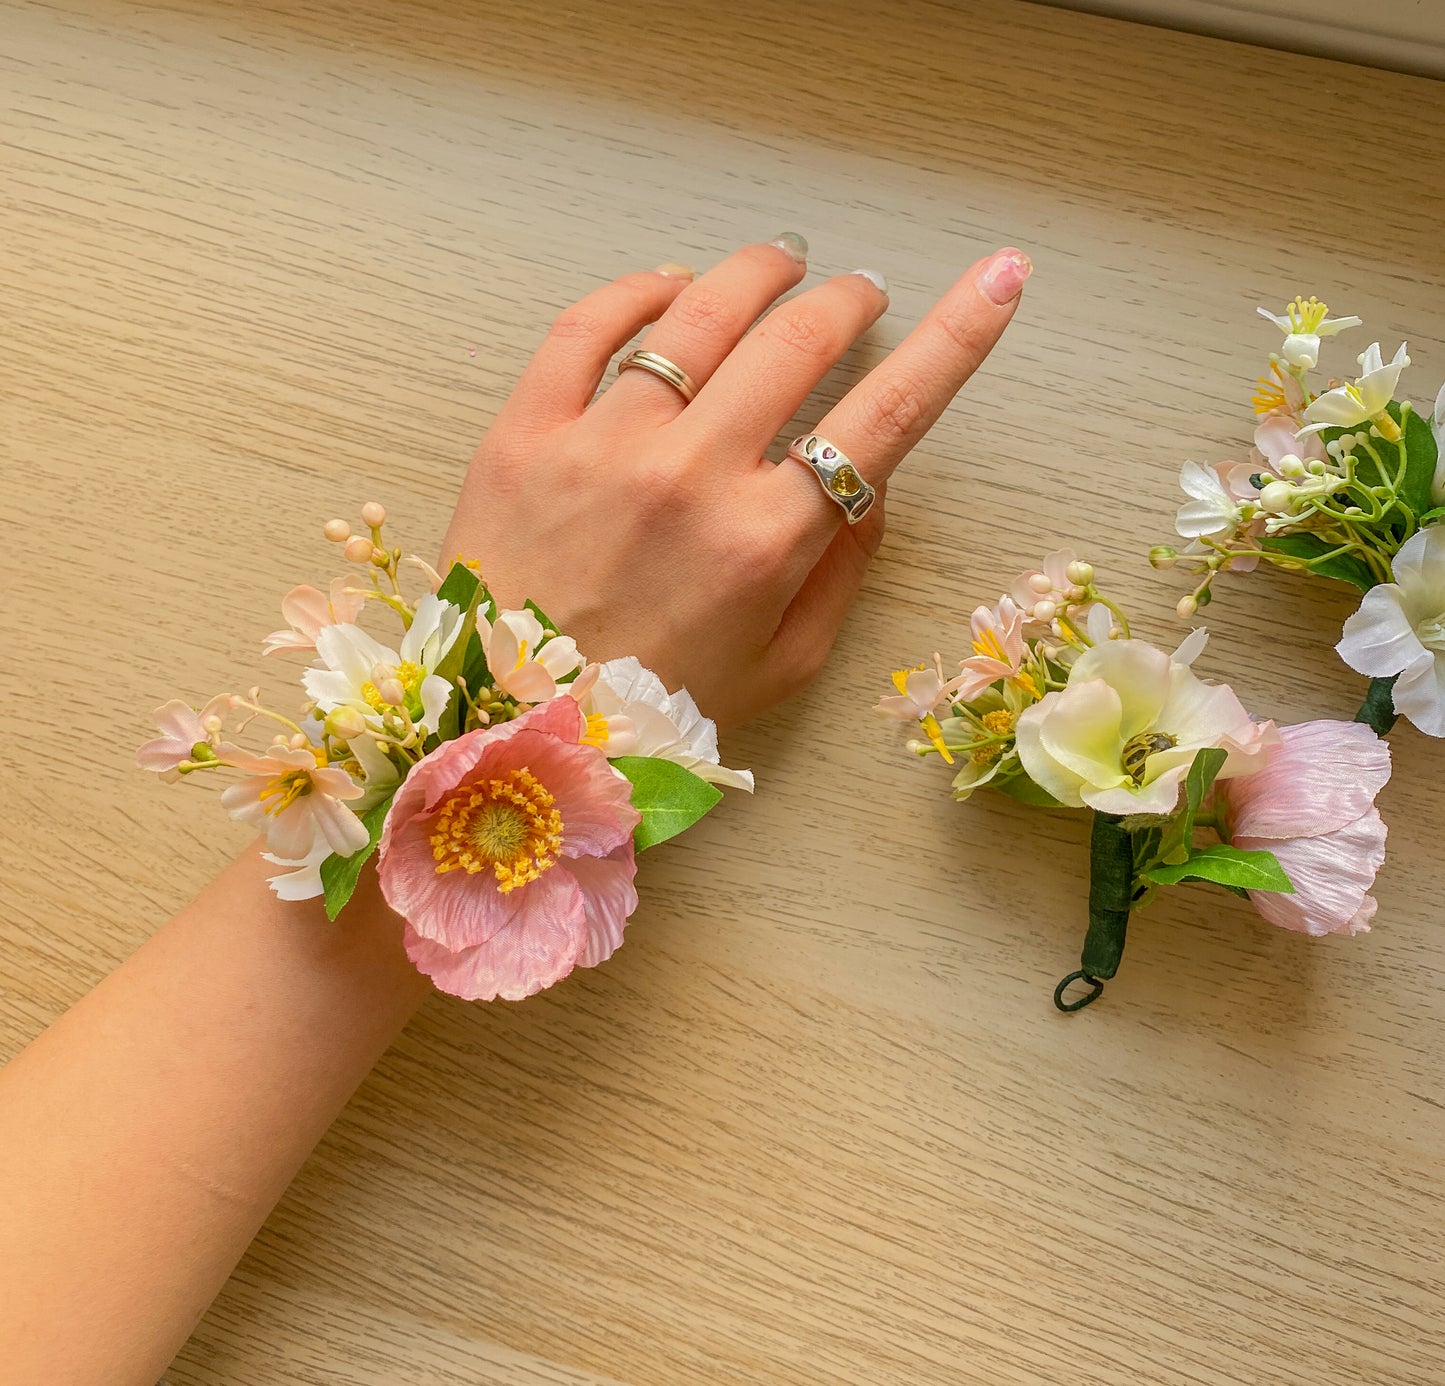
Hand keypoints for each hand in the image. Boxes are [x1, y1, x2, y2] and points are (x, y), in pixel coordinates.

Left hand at [442, 235, 1029, 727]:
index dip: (957, 336)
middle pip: (796, 340)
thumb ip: (839, 572)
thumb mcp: (780, 667)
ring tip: (782, 262)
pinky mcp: (525, 431)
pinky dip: (641, 289)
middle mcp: (691, 477)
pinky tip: (673, 285)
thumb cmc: (653, 710)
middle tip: (859, 292)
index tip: (1000, 277)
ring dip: (758, 273)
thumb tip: (871, 485)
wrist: (507, 728)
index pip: (886, 415)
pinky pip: (588, 325)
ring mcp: (602, 445)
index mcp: (765, 542)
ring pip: (700, 313)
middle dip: (847, 300)